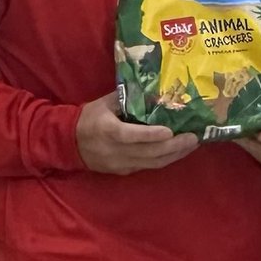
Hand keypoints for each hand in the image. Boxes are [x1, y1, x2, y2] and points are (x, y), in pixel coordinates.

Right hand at [75, 91, 198, 174]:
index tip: (170, 131)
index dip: (151, 135)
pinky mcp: (124, 171)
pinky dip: (165, 159)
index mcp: (107, 131)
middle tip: (193, 137)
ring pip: (152, 163)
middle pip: (148, 152)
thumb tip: (154, 89)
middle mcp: (114, 151)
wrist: (67, 143)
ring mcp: (120, 164)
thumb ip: (128, 97)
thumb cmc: (88, 118)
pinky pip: (148, 167)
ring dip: (175, 155)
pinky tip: (179, 152)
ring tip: (192, 145)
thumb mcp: (104, 103)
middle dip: (174, 146)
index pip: (131, 136)